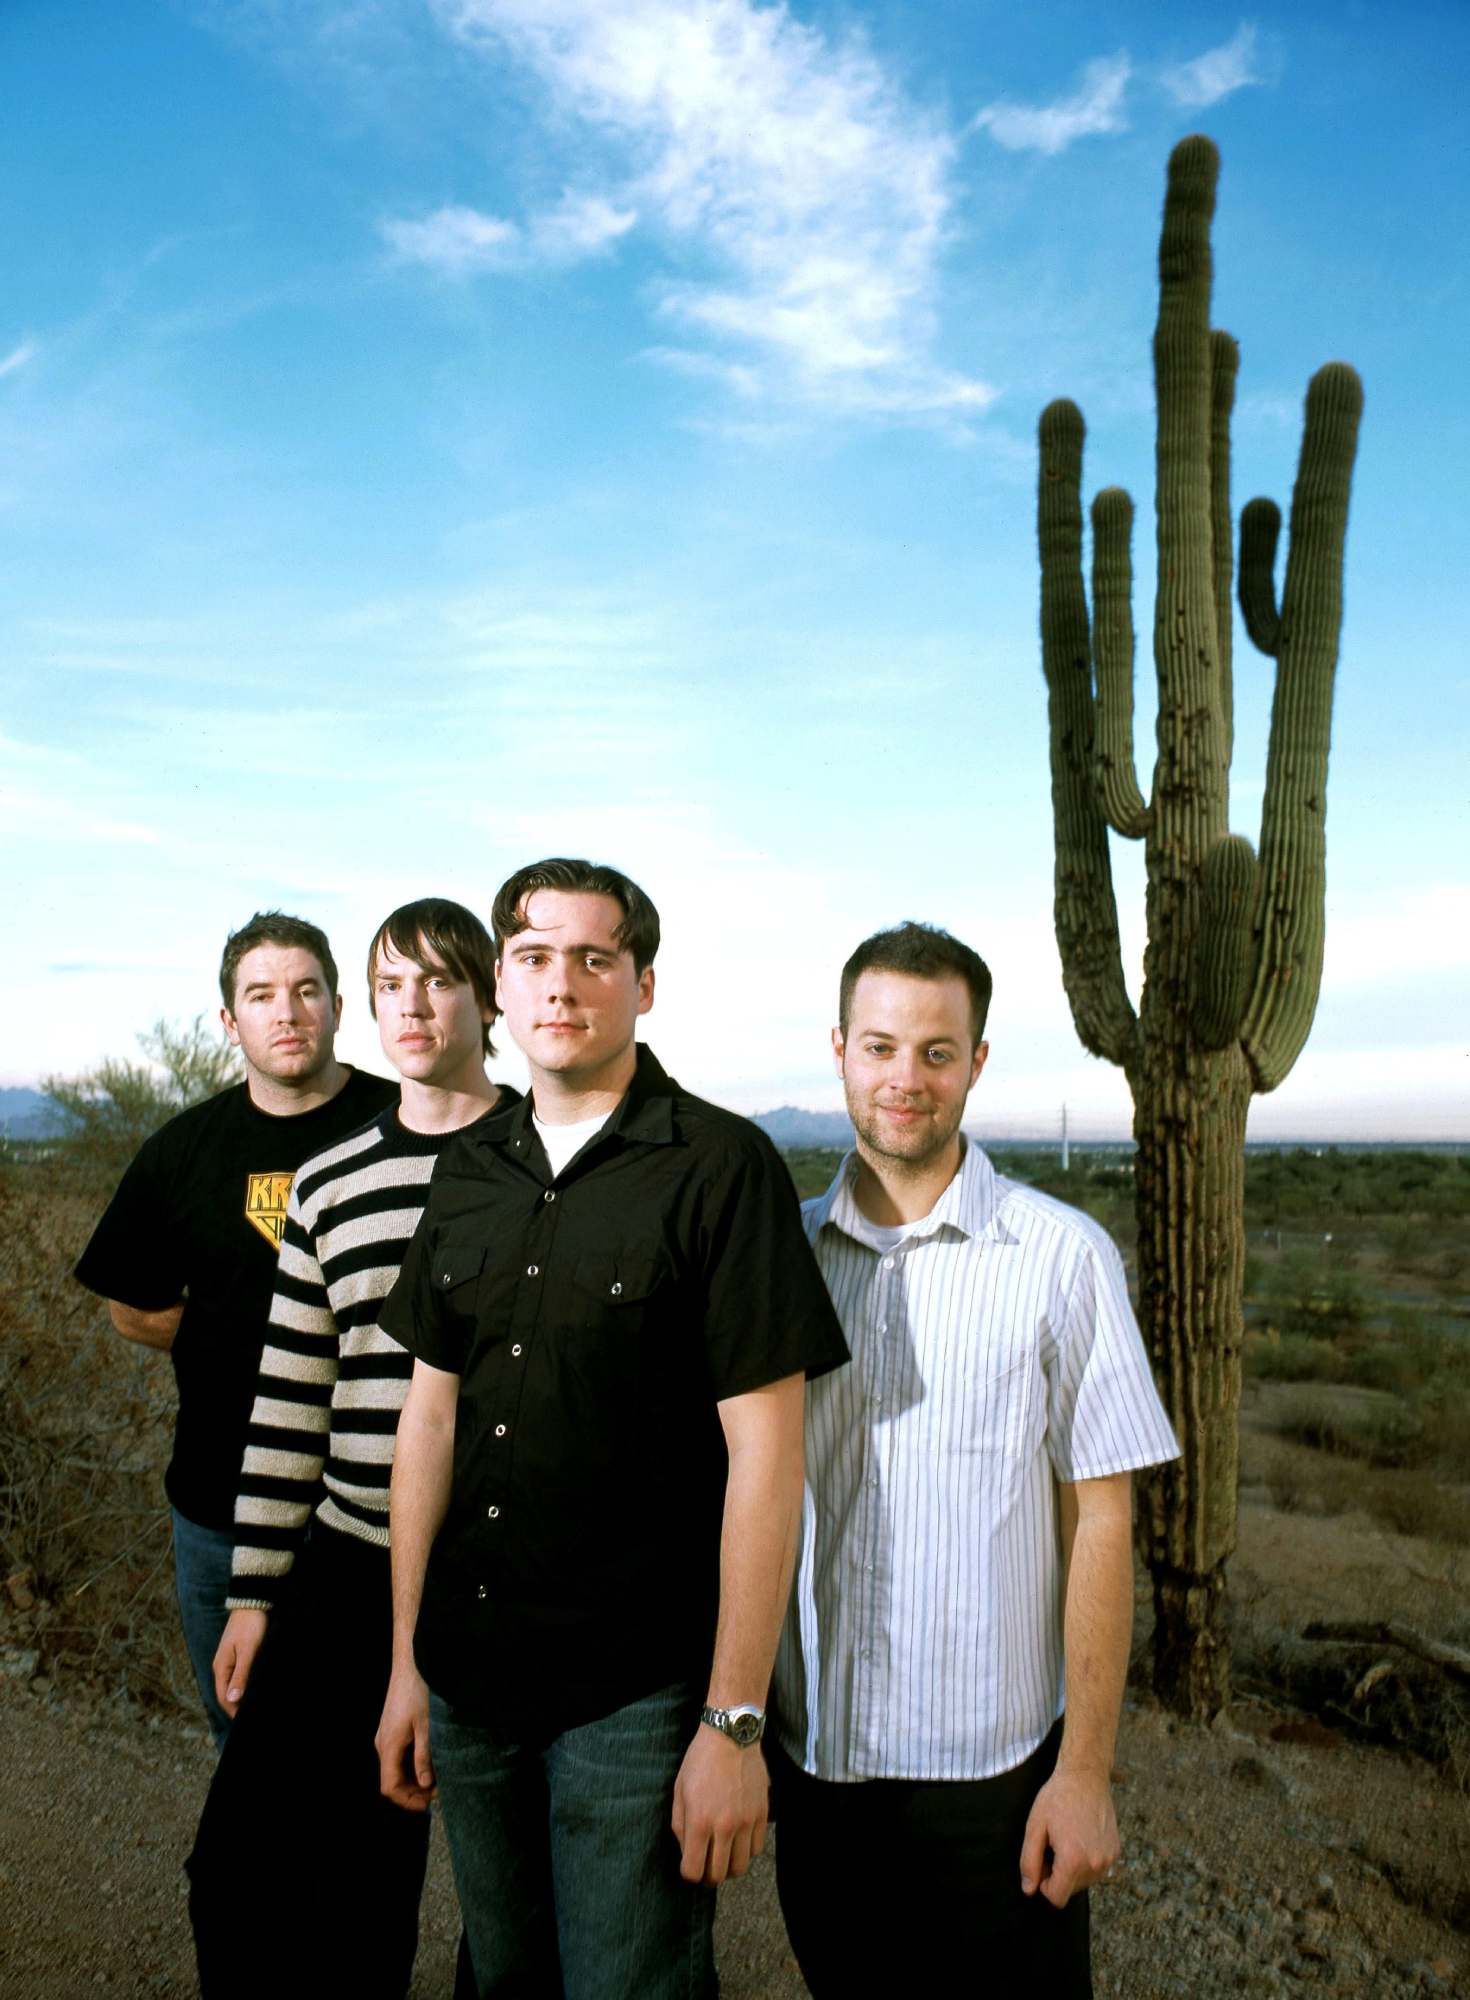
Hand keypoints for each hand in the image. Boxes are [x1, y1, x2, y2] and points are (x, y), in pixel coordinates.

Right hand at [213, 1608, 267, 1715]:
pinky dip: (240, 1684)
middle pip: (225, 1692)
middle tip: (244, 1716)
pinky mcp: (235, 1653)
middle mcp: (221, 1665)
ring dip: (236, 1696)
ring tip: (245, 1705)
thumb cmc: (250, 1625)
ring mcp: (227, 1659)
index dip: (232, 1711)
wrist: (251, 1602)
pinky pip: (235, 1675)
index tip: (241, 1721)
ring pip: (230, 1684)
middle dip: (234, 1706)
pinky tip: (248, 1687)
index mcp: (221, 1666)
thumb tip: (231, 1699)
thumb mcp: (247, 1651)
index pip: (223, 1697)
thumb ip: (240, 1675)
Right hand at [376, 1662, 435, 1812]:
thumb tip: (425, 1785)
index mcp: (389, 1746)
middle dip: (414, 1791)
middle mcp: (383, 1744)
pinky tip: (430, 1761)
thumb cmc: (419, 1690)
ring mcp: (386, 1735)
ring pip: (396, 1768)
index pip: (390, 1787)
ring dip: (414, 1777)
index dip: (407, 1801)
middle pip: (392, 1780)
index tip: (428, 1805)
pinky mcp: (392, 1728)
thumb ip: (425, 1757)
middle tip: (439, 1792)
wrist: (412, 1661)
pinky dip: (412, 1764)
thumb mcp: (427, 1726)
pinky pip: (399, 1755)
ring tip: (438, 1778)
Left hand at [671, 1727, 768, 1885]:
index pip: (694, 1870)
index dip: (689, 1874)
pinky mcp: (762, 1815)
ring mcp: (746, 1822)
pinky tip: (738, 1839)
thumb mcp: (679, 1791)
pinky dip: (746, 1851)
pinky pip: (756, 1849)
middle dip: (709, 1877)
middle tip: (706, 1867)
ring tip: (723, 1855)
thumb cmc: (700, 1762)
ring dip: (729, 1866)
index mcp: (699, 1821)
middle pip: (719, 1875)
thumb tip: (687, 1852)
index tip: (689, 1866)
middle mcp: (724, 1826)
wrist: (731, 1737)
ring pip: (740, 1867)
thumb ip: (680, 1827)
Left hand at [1019, 1764, 1119, 1907]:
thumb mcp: (1034, 1826)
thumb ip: (1029, 1861)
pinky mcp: (1115, 1852)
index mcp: (1073, 1860)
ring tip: (1067, 1839)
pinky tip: (1081, 1836)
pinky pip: (1096, 1869)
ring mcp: (1108, 1859)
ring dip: (1073, 1868)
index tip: (1042, 1861)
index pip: (1057, 1898)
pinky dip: (1086, 1860)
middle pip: (1070, 1890)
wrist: (1086, 1776)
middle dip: (1058, 1874)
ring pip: (1084, 1881)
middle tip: (1053, 1844)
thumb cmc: (1057, 1797)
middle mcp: (1095, 1864)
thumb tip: (1029, 1889)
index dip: (1044, 1884)